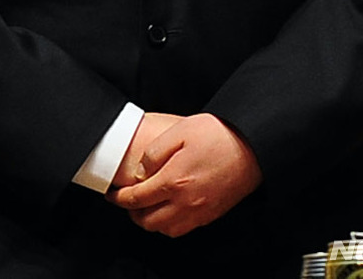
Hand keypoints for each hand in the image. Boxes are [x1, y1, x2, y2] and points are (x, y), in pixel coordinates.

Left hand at [107, 113, 261, 237]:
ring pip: (166, 230)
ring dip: (151, 222)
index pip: (137, 198)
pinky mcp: (212, 213)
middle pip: (148, 221)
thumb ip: (154, 153)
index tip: (111, 194)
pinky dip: (170, 225)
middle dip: (132, 213)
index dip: (120, 198)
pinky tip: (170, 210)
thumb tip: (141, 172)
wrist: (251, 146)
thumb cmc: (217, 135)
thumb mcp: (179, 131)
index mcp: (174, 181)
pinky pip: (184, 229)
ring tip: (146, 207)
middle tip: (127, 201)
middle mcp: (185, 202)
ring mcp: (200, 211)